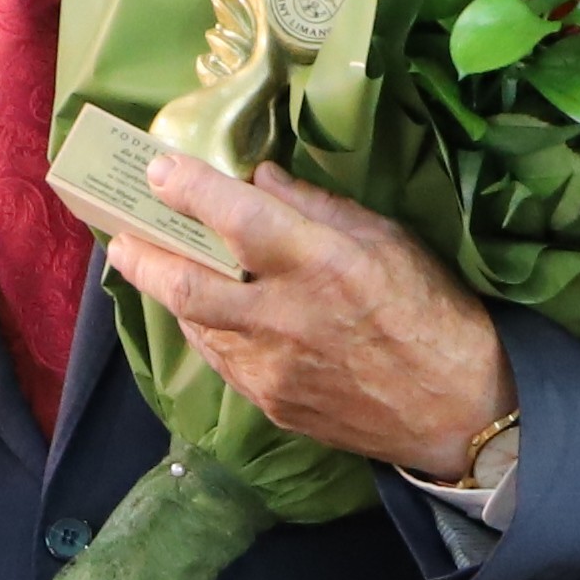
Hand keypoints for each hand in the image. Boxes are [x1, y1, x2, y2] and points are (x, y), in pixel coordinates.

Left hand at [115, 157, 511, 473]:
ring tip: (153, 266)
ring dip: (169, 293)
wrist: (457, 409)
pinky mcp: (270, 404)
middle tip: (122, 236)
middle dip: (142, 257)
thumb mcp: (388, 241)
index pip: (239, 219)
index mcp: (324, 265)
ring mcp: (272, 369)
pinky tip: (204, 312)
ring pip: (194, 325)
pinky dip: (205, 329)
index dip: (190, 191)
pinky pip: (220, 359)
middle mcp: (287, 318)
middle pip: (186, 286)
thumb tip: (259, 179)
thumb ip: (318, 208)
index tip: (158, 170)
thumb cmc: (432, 312)